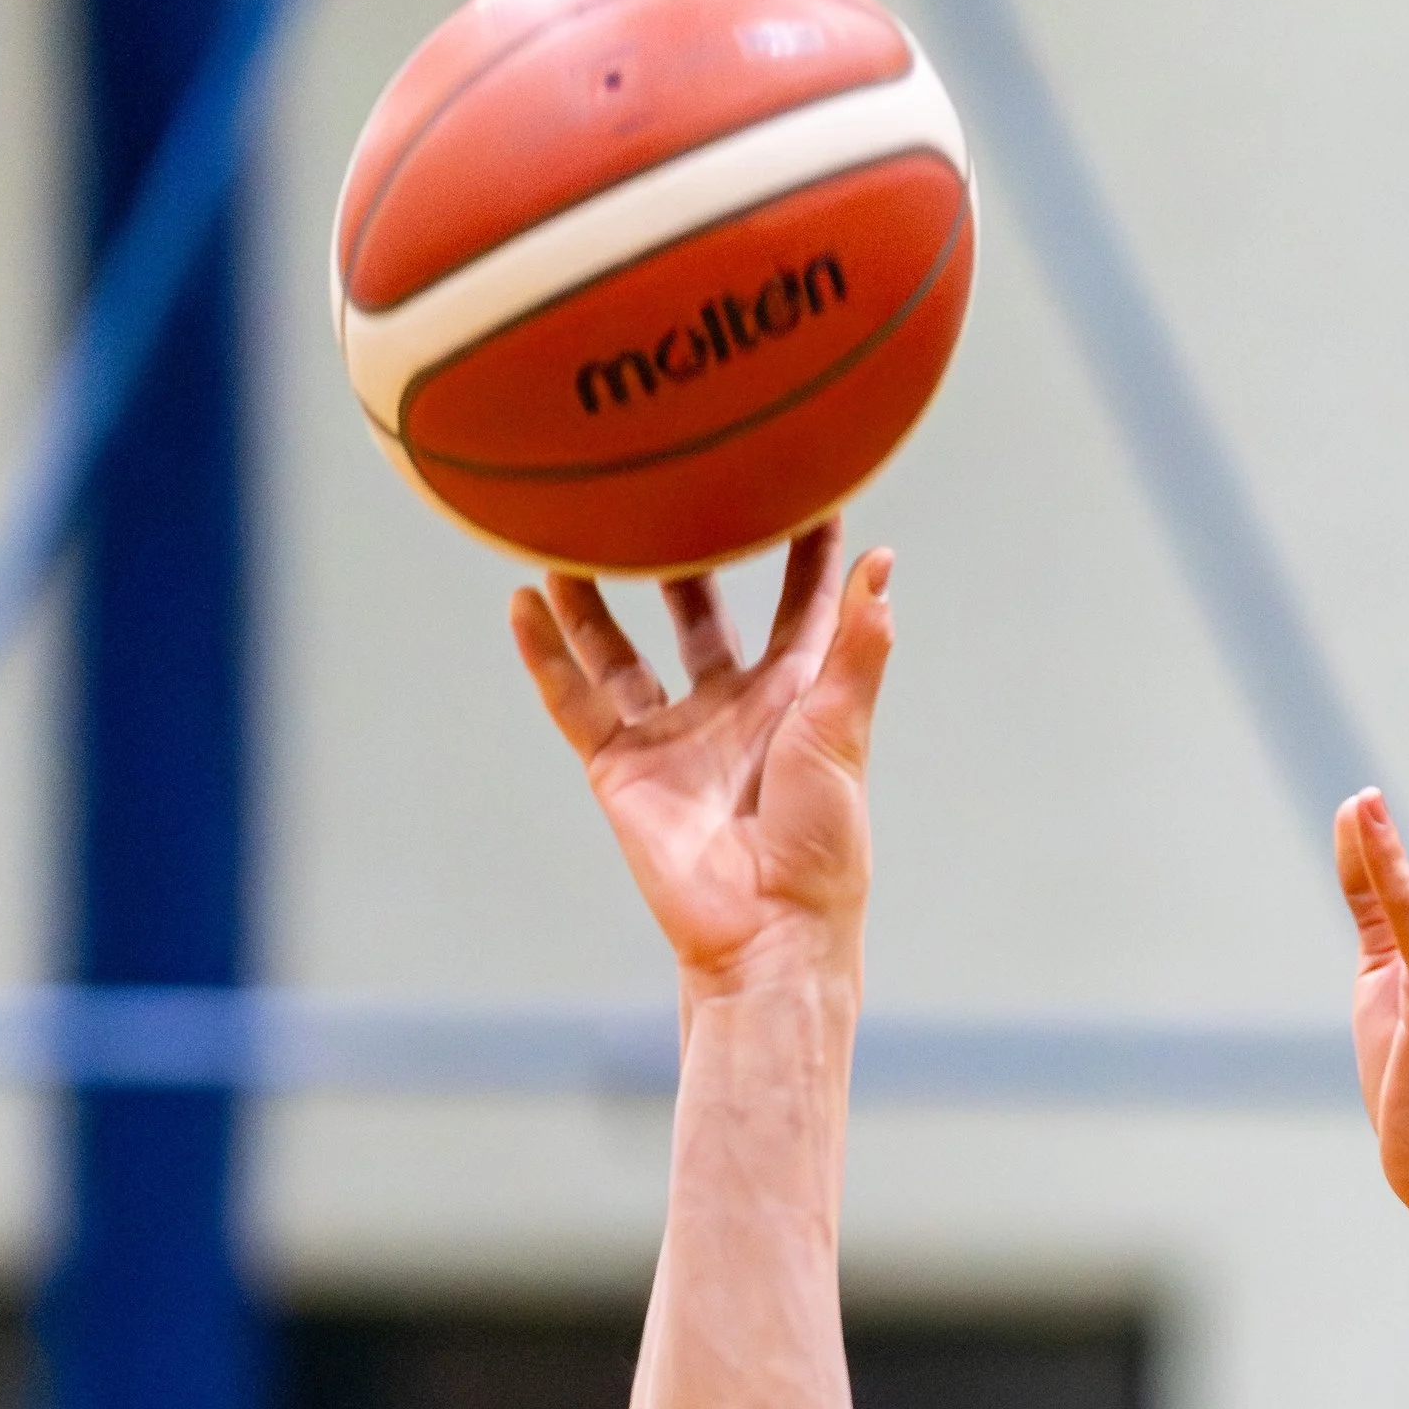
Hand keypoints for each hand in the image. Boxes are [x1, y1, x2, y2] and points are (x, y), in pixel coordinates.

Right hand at [510, 522, 893, 986]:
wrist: (766, 930)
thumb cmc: (821, 843)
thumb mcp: (841, 733)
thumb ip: (858, 650)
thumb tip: (885, 566)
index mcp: (795, 697)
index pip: (801, 605)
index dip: (806, 547)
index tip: (803, 477)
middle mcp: (731, 707)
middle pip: (702, 614)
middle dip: (688, 555)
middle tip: (667, 487)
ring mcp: (673, 737)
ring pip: (622, 650)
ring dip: (596, 597)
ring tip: (573, 530)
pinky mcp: (623, 769)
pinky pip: (575, 701)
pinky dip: (546, 656)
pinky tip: (523, 603)